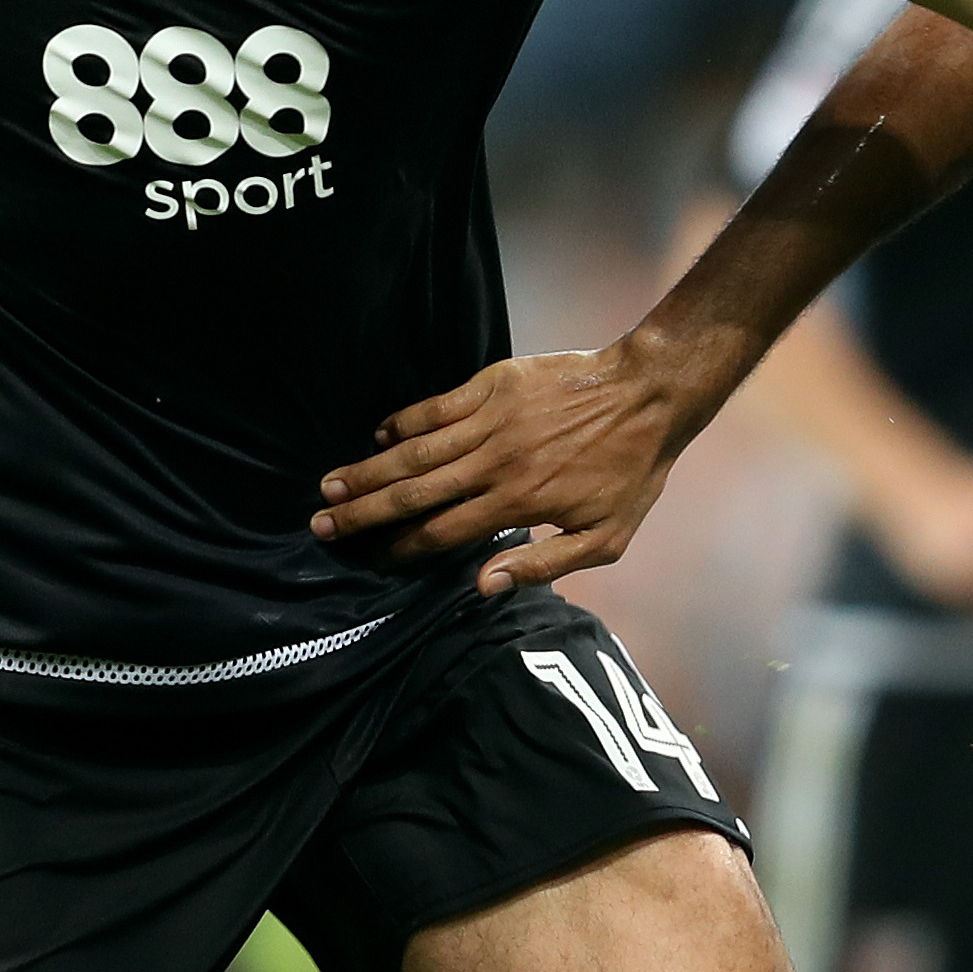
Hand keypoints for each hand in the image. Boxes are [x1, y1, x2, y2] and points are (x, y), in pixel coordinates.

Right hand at [312, 343, 691, 595]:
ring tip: (331, 486)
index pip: (444, 533)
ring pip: (415, 451)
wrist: (649, 394)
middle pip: (416, 494)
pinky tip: (377, 437)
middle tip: (323, 526)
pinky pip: (435, 407)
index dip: (403, 549)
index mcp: (519, 504)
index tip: (374, 559)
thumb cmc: (631, 472)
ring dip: (369, 471)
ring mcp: (491, 421)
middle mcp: (496, 464)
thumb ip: (544, 566)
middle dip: (365, 513)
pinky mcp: (493, 385)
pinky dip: (403, 422)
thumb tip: (483, 587)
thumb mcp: (606, 538)